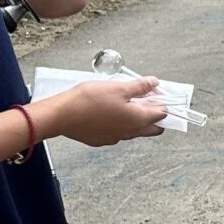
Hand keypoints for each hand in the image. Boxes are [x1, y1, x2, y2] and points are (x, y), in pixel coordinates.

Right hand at [42, 78, 167, 147]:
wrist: (61, 115)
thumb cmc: (89, 100)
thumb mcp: (119, 87)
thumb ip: (140, 86)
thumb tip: (154, 83)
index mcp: (137, 119)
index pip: (161, 115)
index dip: (162, 102)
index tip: (157, 93)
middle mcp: (128, 132)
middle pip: (151, 128)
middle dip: (154, 115)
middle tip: (148, 100)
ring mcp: (114, 138)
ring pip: (133, 131)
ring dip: (136, 119)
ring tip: (127, 103)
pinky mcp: (101, 140)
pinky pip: (117, 133)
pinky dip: (119, 124)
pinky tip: (110, 112)